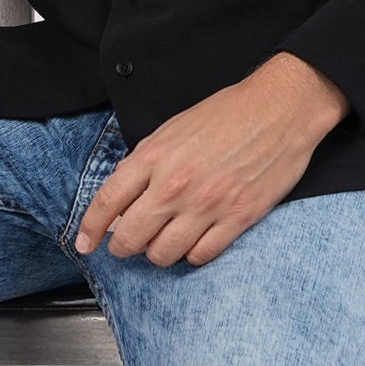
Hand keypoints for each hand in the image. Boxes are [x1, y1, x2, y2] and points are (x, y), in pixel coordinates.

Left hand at [73, 54, 349, 268]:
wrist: (280, 110)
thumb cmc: (228, 113)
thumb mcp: (173, 127)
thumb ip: (145, 161)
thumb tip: (122, 191)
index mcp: (155, 156)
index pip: (108, 201)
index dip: (89, 228)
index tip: (85, 242)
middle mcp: (176, 184)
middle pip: (131, 237)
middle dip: (122, 246)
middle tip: (126, 244)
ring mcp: (207, 205)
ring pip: (163, 254)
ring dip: (157, 252)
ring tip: (163, 240)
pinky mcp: (237, 219)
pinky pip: (200, 256)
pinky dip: (192, 254)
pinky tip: (194, 240)